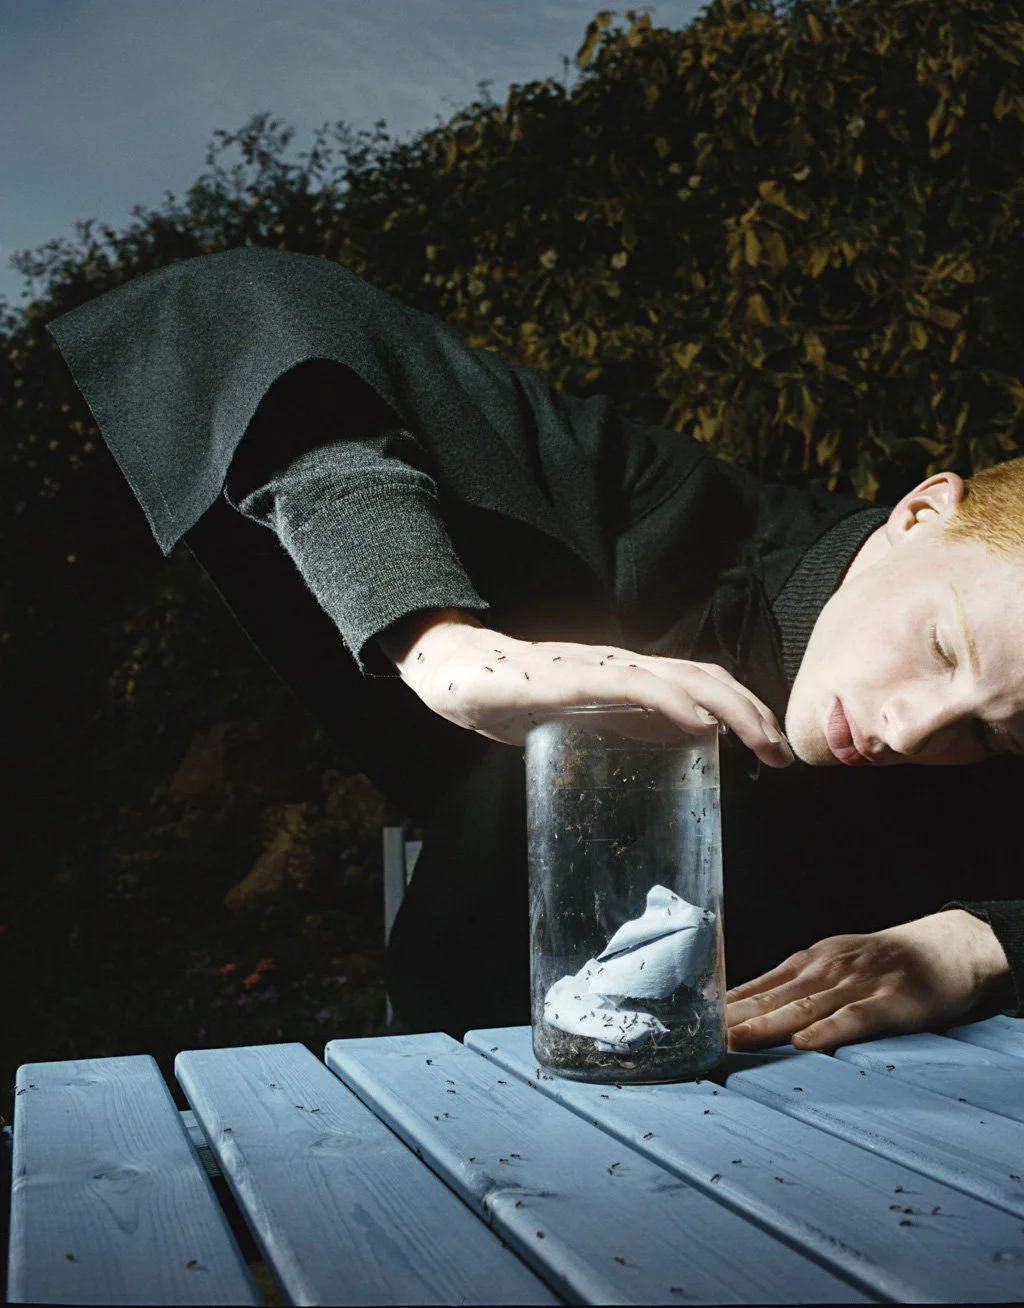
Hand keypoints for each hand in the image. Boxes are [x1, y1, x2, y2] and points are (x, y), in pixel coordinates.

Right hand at [388, 613, 794, 766]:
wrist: (456, 672)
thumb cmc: (513, 698)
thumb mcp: (578, 721)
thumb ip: (617, 729)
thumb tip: (662, 753)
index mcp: (626, 676)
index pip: (699, 682)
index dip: (742, 707)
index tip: (771, 747)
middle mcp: (623, 664)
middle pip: (705, 677)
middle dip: (752, 711)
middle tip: (782, 753)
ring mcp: (600, 667)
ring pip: (682, 677)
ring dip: (731, 707)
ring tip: (762, 740)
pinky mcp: (573, 678)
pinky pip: (635, 686)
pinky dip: (676, 702)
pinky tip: (703, 725)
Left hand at [726, 909, 1011, 1051]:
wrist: (944, 947)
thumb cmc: (881, 962)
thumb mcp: (831, 965)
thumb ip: (793, 988)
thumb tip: (745, 1010)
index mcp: (807, 964)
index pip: (756, 987)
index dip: (723, 1006)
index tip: (691, 1023)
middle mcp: (823, 971)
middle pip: (771, 998)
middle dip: (733, 1018)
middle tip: (698, 1036)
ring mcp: (854, 985)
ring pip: (803, 1008)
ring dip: (767, 1024)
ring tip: (735, 1040)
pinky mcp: (888, 1003)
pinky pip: (854, 1019)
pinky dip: (829, 1030)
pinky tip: (806, 1043)